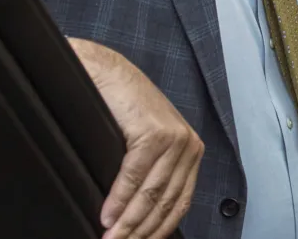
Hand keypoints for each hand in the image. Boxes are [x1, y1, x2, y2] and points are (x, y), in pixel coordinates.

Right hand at [69, 38, 203, 238]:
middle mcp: (188, 145)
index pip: (180, 202)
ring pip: (152, 194)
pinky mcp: (153, 133)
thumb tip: (138, 216)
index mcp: (190, 150)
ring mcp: (174, 138)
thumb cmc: (123, 110)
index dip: (159, 230)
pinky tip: (107, 215)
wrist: (107, 74)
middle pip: (166, 202)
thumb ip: (151, 175)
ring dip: (129, 222)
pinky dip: (119, 200)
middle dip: (141, 231)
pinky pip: (135, 176)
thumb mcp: (146, 145)